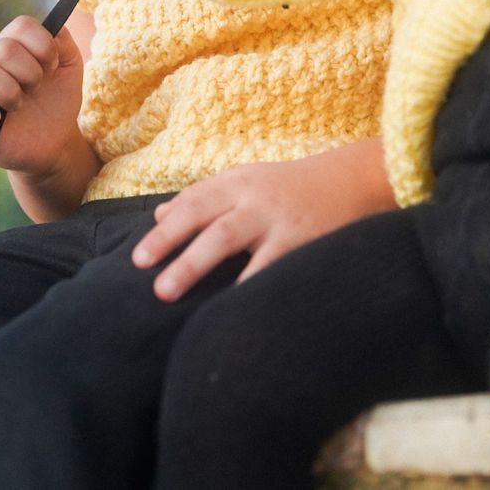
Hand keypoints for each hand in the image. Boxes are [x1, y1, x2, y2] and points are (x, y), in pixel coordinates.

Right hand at [0, 15, 84, 175]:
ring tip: (18, 106)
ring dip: (10, 93)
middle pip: (4, 49)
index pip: (21, 25)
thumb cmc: (57, 100)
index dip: (43, 46)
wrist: (54, 140)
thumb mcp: (70, 67)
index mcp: (13, 44)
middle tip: (35, 90)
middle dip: (30, 74)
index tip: (52, 67)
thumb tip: (51, 27)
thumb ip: (63, 41)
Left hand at [131, 138, 395, 300]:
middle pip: (201, 215)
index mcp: (237, 181)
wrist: (352, 181)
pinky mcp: (298, 241)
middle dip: (169, 240)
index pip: (192, 201)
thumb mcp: (248, 181)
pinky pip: (264, 266)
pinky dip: (243, 285)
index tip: (137, 258)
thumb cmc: (291, 188)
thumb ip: (207, 196)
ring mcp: (274, 218)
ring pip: (224, 237)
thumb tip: (160, 214)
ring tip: (166, 290)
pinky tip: (223, 308)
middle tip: (141, 268)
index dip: (164, 228)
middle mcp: (251, 196)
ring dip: (191, 262)